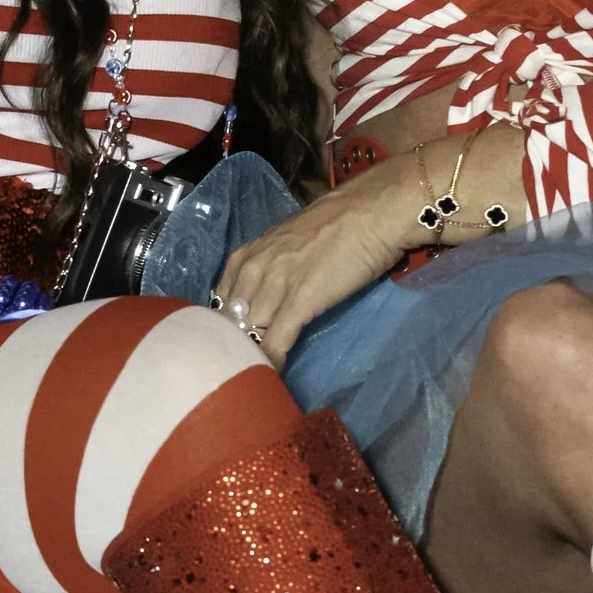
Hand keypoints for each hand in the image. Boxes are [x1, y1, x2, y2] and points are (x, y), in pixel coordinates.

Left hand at [213, 157, 428, 363]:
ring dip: (249, 359)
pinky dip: (271, 363)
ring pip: (248, 333)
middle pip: (229, 321)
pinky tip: (272, 377)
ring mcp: (274, 285)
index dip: (223, 328)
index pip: (219, 301)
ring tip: (251, 380)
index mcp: (246, 255)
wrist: (373, 211)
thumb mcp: (288, 245)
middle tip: (236, 370)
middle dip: (232, 347)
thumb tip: (267, 298)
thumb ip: (272, 269)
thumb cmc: (339, 225)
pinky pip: (275, 341)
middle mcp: (253, 268)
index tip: (230, 346)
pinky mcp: (299, 301)